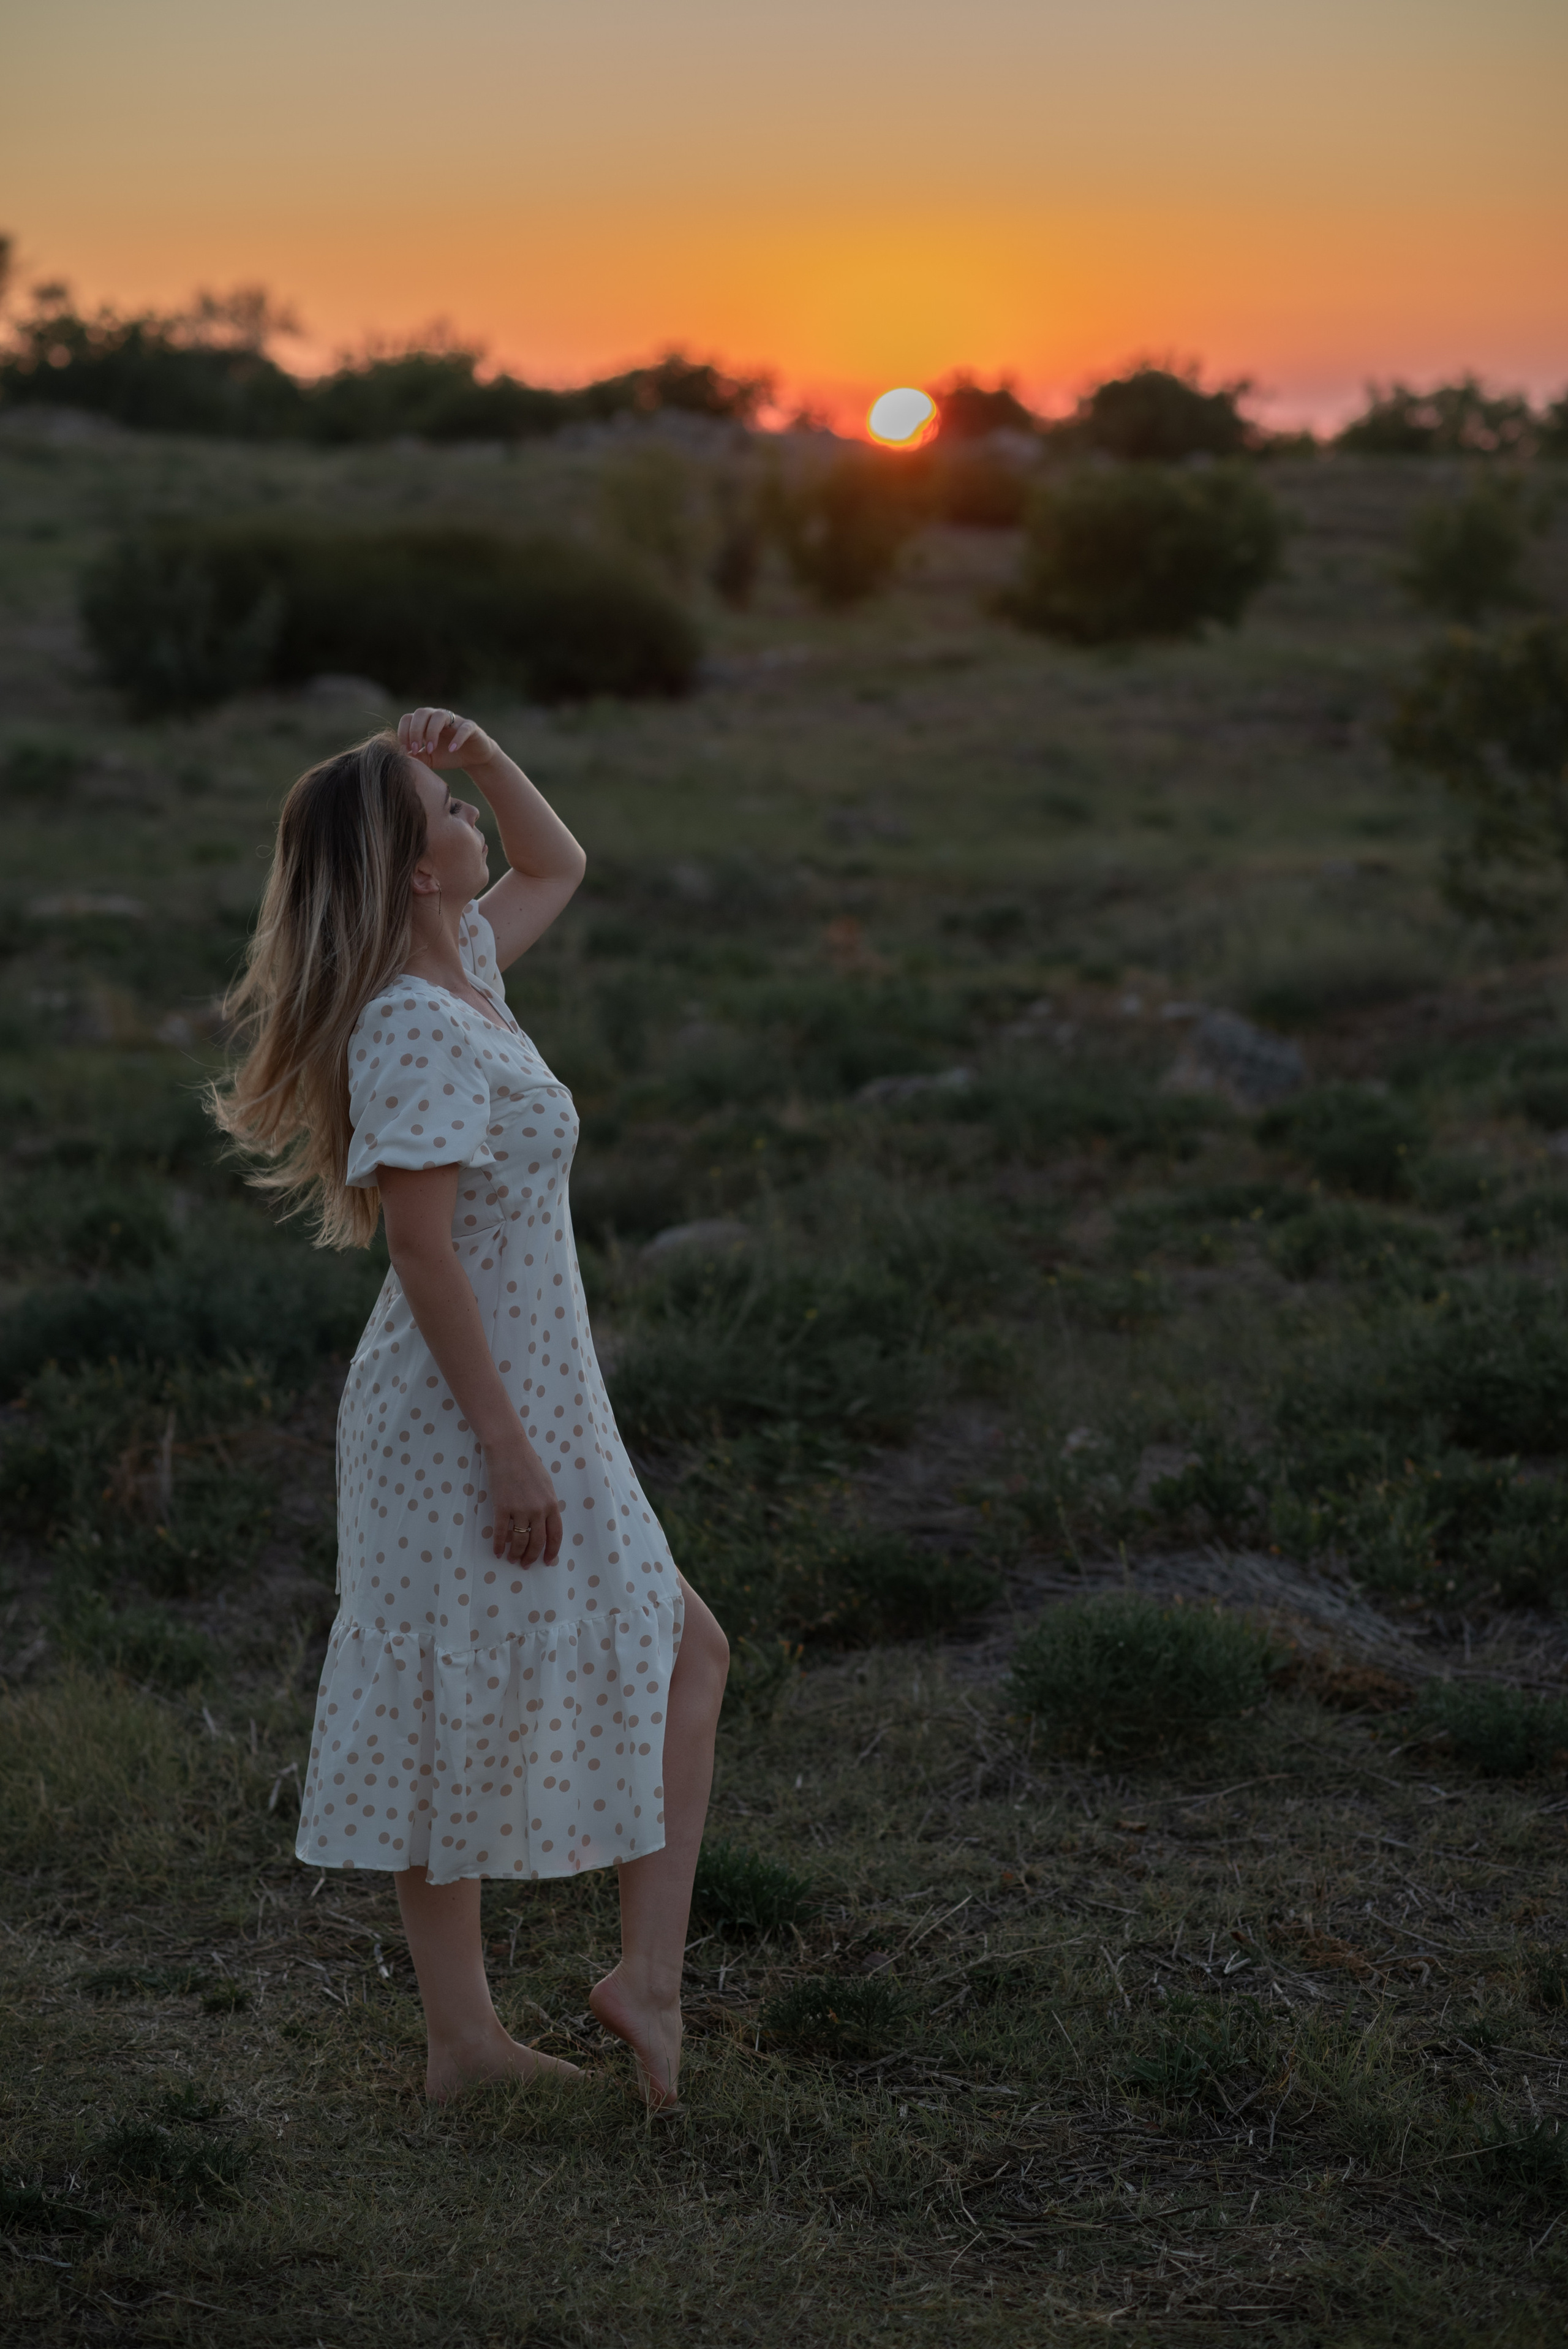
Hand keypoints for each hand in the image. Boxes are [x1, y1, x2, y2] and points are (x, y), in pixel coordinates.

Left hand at [398, 707, 497, 772]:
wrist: (473, 759)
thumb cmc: (448, 756)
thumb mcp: (429, 759)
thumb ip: (417, 757)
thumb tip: (403, 756)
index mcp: (425, 722)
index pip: (408, 718)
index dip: (404, 732)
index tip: (406, 750)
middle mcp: (438, 717)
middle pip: (421, 713)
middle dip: (415, 731)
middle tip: (415, 749)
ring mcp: (455, 720)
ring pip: (439, 716)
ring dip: (431, 732)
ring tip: (430, 750)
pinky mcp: (470, 727)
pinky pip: (463, 728)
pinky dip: (457, 738)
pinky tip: (452, 750)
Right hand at [486, 1436, 561, 1567]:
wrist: (509, 1449)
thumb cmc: (528, 1464)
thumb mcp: (546, 1485)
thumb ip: (546, 1505)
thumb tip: (543, 1524)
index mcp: (552, 1504)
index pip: (556, 1535)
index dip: (552, 1551)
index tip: (548, 1561)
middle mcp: (538, 1510)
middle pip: (537, 1542)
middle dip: (532, 1556)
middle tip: (526, 1564)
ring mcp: (519, 1509)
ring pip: (519, 1540)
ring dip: (516, 1553)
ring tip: (512, 1559)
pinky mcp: (501, 1507)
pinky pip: (501, 1532)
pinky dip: (498, 1545)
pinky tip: (497, 1552)